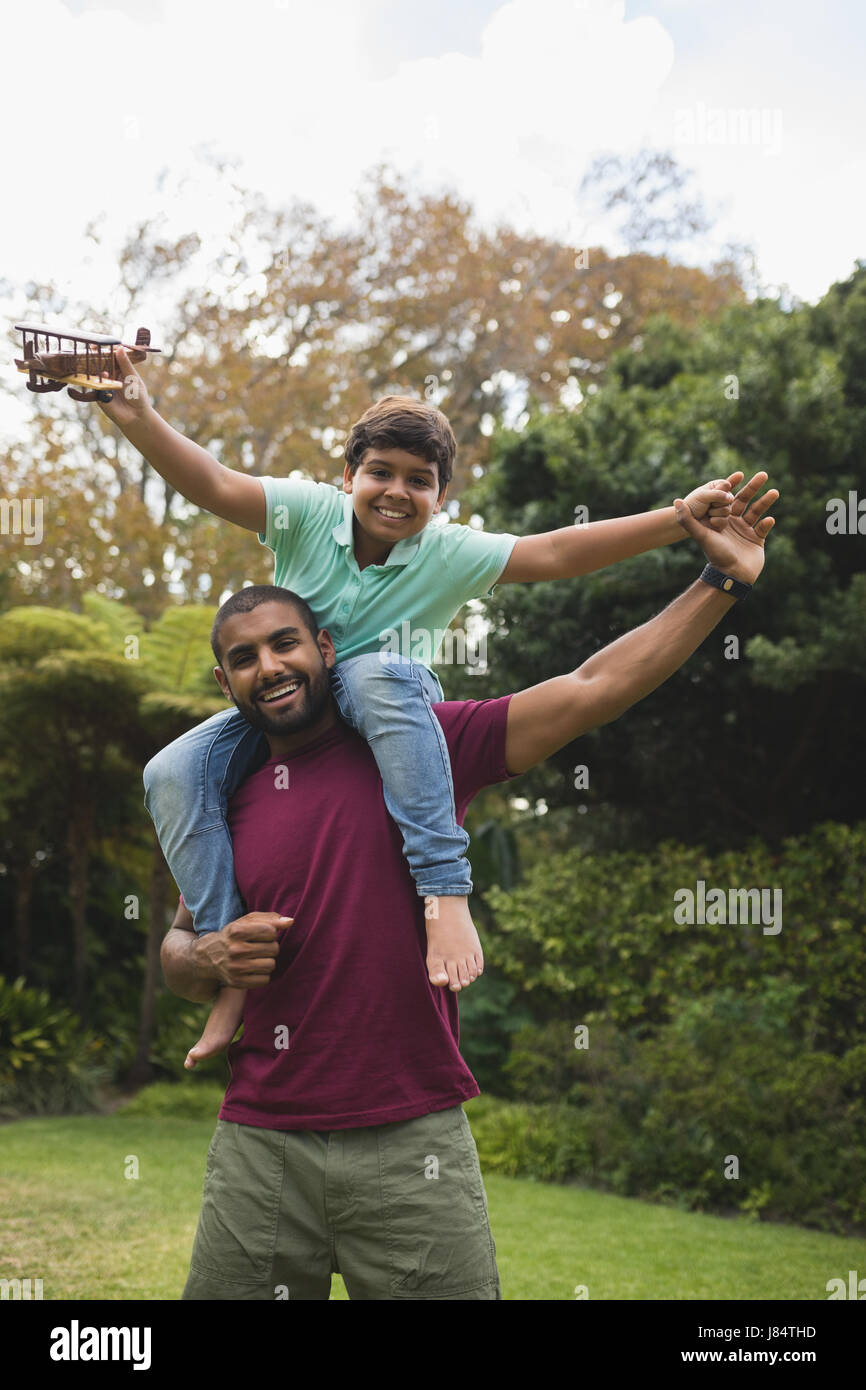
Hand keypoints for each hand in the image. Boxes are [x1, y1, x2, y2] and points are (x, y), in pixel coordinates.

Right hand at [97, 345, 150, 428]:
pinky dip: (97, 379)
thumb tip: (119, 348)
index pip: (110, 355)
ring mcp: (102, 384)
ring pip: (95, 373)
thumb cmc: (138, 396)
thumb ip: (125, 364)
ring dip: (94, 366)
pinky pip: (94, 385)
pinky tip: (103, 374)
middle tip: (92, 348)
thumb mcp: (132, 378)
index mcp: (119, 368)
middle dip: (95, 356)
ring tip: (97, 359)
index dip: (105, 349)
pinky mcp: (98, 394)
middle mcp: (109, 375)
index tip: (100, 342)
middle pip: (99, 362)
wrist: (136, 416)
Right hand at [194, 912, 289, 988]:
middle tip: (260, 947)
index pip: (271, 931)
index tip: (262, 934)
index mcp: (236, 931)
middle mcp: (235, 950)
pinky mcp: (237, 983)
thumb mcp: (246, 922)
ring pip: (271, 965)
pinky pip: (265, 979)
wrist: (207, 957)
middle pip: (273, 949)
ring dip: (268, 961)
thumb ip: (270, 918)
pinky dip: (263, 974)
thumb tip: (290, 922)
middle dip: (270, 947)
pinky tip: (253, 968)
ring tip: (258, 957)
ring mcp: (235, 968)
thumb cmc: (233, 935)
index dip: (271, 932)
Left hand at [674, 470, 777, 584]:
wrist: (731, 576)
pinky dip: (767, 523)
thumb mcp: (700, 535)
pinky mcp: (757, 540)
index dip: (734, 487)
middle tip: (764, 474)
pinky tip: (770, 519)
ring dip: (766, 501)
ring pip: (757, 512)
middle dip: (754, 487)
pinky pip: (764, 528)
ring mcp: (746, 531)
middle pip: (745, 501)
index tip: (739, 474)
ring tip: (774, 492)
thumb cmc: (715, 555)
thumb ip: (687, 519)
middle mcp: (733, 523)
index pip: (728, 498)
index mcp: (721, 519)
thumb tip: (676, 501)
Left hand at [681, 471, 743, 527]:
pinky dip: (716, 521)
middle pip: (729, 498)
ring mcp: (722, 509)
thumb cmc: (691, 506)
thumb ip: (717, 494)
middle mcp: (721, 497)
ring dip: (716, 512)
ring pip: (728, 510)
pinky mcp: (722, 521)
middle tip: (707, 505)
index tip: (709, 495)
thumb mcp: (702, 496)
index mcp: (715, 487)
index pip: (726, 485)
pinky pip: (725, 520)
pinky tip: (710, 520)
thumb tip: (731, 498)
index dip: (719, 491)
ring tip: (707, 513)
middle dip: (717, 503)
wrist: (685, 523)